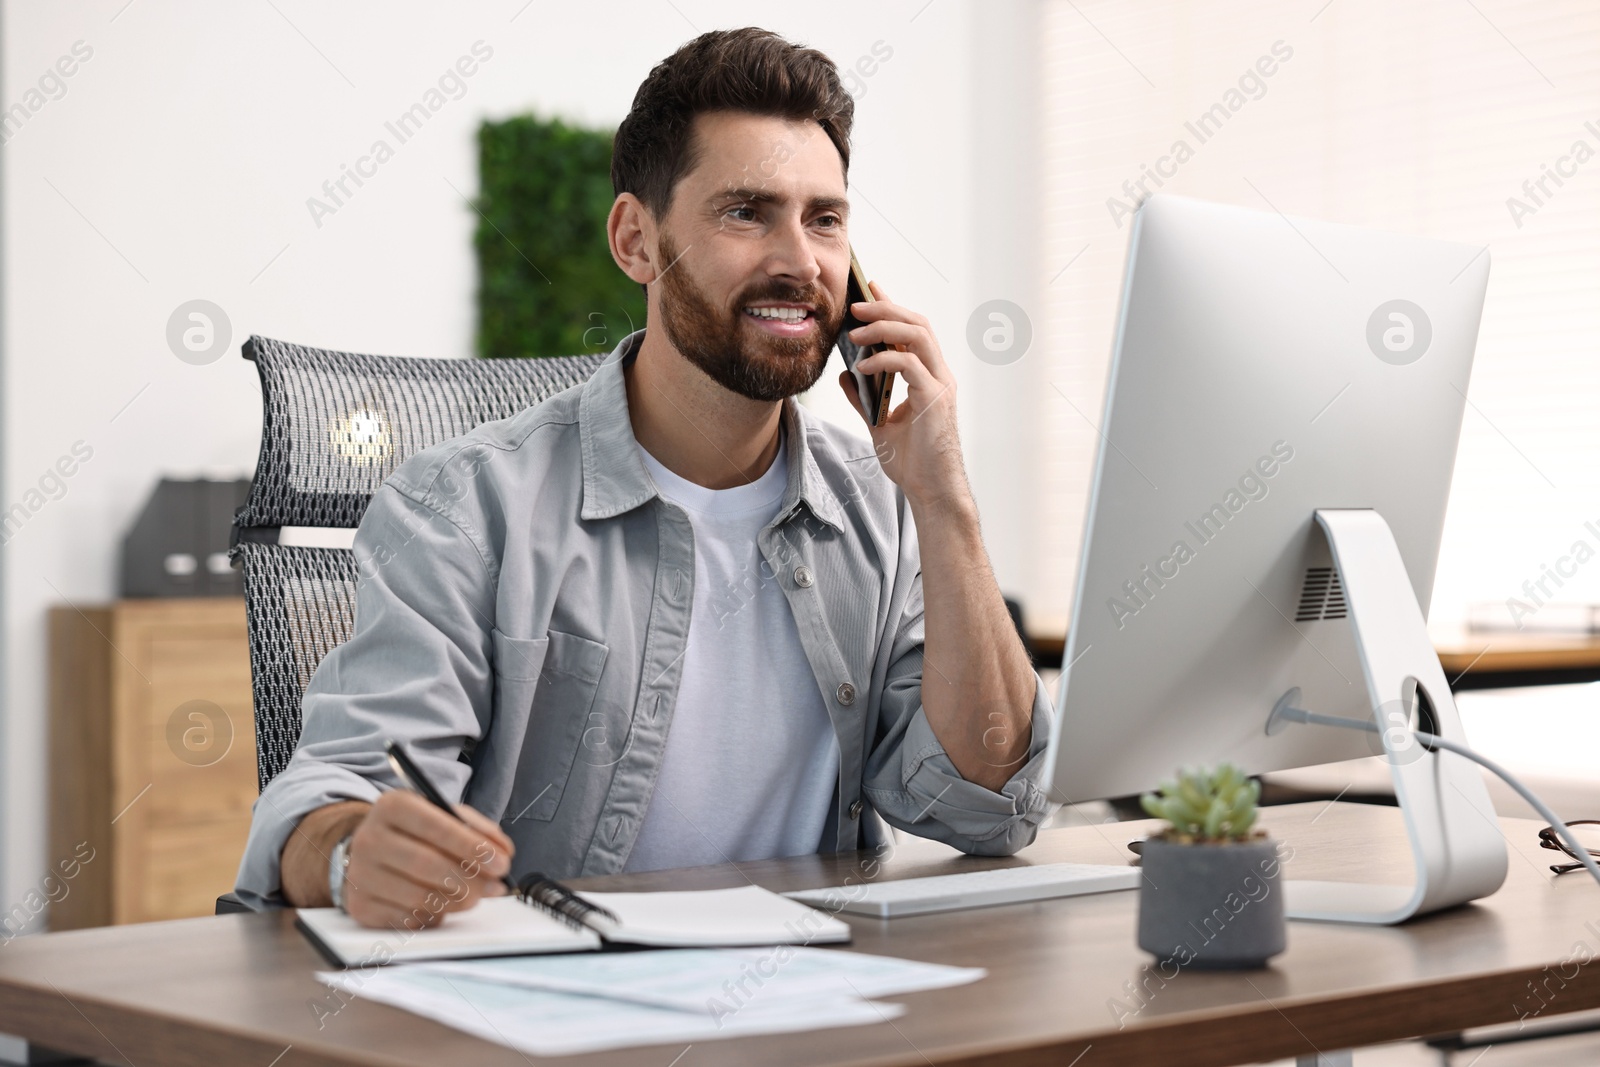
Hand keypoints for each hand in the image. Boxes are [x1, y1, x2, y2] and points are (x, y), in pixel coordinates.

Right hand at [341, 790, 513, 929]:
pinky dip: (434, 917)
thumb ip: (477, 829)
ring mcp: (360, 874)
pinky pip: (407, 919)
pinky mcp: (360, 906)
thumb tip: (503, 853)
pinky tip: (442, 906)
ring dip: (457, 901)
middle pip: (427, 865)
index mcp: (392, 806)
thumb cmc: (416, 832)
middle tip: (495, 886)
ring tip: (473, 896)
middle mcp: (370, 838)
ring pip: (419, 897)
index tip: (501, 862)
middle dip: (470, 879)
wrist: (372, 850)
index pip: (436, 827)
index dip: (472, 847)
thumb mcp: (444, 815)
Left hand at [836, 281, 971, 514]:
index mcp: (929, 377)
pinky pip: (909, 365)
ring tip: (856, 331)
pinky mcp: (935, 399)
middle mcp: (939, 375)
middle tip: (855, 305)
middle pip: (918, 323)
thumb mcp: (878, 423)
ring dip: (885, 326)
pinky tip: (863, 366)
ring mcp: (940, 385)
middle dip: (886, 308)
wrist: (930, 491)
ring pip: (919, 335)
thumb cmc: (912, 462)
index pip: (913, 330)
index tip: (870, 287)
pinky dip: (884, 359)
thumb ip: (863, 397)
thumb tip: (844, 374)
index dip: (892, 305)